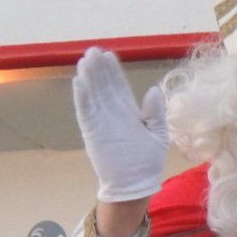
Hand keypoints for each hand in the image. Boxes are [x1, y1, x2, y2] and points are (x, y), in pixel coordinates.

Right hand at [73, 47, 169, 202]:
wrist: (135, 185)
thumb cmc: (147, 162)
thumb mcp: (158, 135)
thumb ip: (155, 113)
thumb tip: (153, 90)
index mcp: (129, 112)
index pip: (119, 87)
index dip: (113, 71)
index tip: (109, 54)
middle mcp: (113, 114)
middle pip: (104, 86)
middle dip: (99, 69)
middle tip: (93, 50)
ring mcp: (101, 122)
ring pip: (93, 95)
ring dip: (89, 78)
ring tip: (85, 60)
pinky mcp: (93, 132)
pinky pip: (86, 112)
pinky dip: (82, 98)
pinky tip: (78, 83)